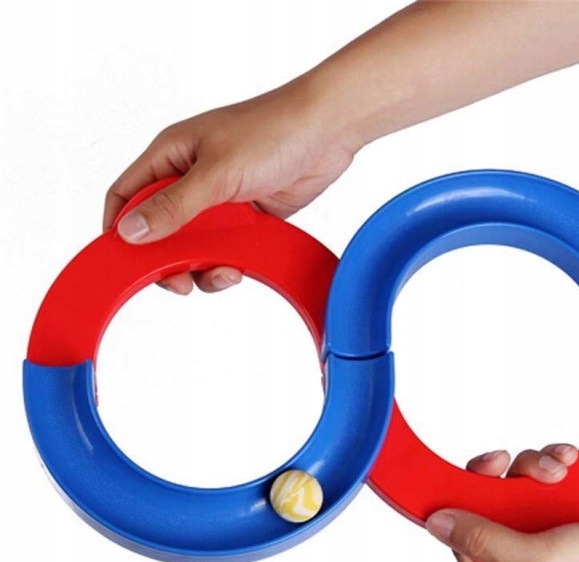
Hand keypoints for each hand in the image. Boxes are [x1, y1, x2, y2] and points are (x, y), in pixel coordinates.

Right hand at [103, 79, 357, 293]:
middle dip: (167, 259)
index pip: (126, 195)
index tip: (125, 263)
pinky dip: (229, 264)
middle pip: (160, 229)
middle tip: (180, 282)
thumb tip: (129, 231)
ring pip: (195, 246)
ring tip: (222, 274)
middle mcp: (190, 178)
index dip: (120, 229)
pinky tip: (240, 269)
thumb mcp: (216, 173)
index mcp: (170, 156)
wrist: (328, 133)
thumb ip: (174, 206)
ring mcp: (219, 200)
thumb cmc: (272, 132)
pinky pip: (226, 249)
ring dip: (202, 266)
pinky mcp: (247, 218)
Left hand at [426, 446, 578, 561]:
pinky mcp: (563, 522)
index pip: (463, 546)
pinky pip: (542, 485)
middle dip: (501, 481)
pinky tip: (568, 459)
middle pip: (485, 512)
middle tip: (503, 459)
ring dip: (533, 470)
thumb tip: (434, 524)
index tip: (467, 474)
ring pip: (514, 491)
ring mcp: (542, 545)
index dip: (461, 508)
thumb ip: (482, 538)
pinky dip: (552, 468)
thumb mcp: (533, 559)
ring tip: (557, 467)